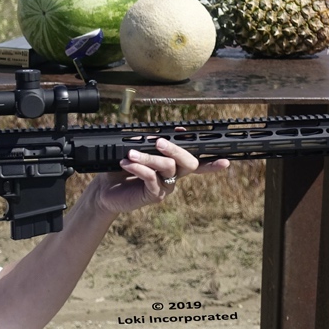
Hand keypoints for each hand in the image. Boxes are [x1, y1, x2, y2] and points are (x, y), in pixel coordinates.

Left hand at [94, 137, 229, 214]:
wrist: (104, 191)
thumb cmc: (120, 169)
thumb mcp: (132, 151)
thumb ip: (145, 142)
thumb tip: (155, 132)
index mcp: (172, 164)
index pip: (196, 162)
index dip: (211, 162)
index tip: (224, 159)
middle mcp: (173, 176)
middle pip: (189, 162)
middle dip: (177, 150)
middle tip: (160, 142)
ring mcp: (165, 187)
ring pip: (168, 168)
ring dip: (150, 157)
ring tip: (131, 154)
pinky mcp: (153, 196)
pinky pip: (152, 178)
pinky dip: (139, 168)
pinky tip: (127, 164)